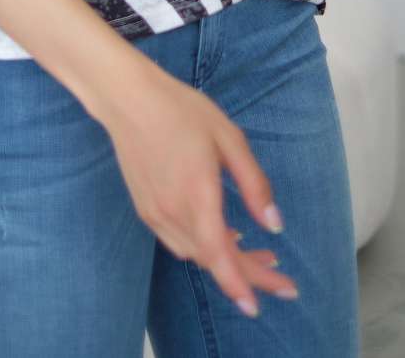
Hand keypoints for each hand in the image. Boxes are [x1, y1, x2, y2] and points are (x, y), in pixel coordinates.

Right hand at [100, 55, 297, 315]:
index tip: (258, 306)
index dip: (240, 283)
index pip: (219, 254)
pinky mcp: (145, 209)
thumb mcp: (228, 137)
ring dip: (225, 260)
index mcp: (197, 192)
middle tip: (276, 272)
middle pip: (212, 259)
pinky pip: (178, 241)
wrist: (127, 98)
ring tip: (256, 253)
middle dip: (247, 273)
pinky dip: (203, 248)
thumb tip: (274, 224)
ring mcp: (155, 212)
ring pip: (195, 253)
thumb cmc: (180, 110)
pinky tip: (221, 233)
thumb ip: (253, 183)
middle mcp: (172, 210)